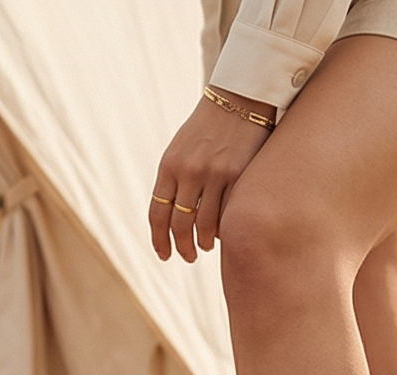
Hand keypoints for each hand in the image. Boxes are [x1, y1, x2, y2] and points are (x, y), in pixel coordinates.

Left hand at [149, 92, 272, 261]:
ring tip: (206, 246)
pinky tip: (223, 231)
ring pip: (205, 225)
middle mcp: (189, 171)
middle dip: (182, 247)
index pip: (157, 214)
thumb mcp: (180, 149)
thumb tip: (170, 222)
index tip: (164, 255)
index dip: (159, 241)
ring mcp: (214, 173)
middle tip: (188, 257)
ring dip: (204, 242)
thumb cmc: (207, 128)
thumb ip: (173, 181)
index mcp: (169, 166)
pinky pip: (228, 213)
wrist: (238, 96)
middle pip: (180, 225)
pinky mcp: (238, 173)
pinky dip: (224, 227)